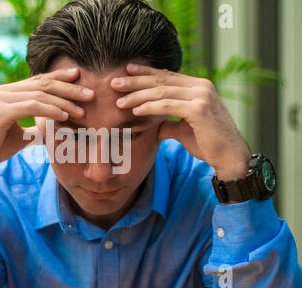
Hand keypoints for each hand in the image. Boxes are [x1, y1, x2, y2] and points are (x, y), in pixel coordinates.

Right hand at [0, 67, 93, 186]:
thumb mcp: (20, 136)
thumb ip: (34, 129)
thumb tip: (49, 131)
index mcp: (9, 93)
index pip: (39, 80)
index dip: (60, 77)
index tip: (80, 77)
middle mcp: (5, 92)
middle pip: (43, 83)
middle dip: (69, 87)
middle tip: (90, 92)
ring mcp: (2, 100)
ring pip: (40, 94)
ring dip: (64, 101)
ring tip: (82, 109)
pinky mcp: (1, 112)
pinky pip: (32, 106)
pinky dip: (50, 110)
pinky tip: (65, 115)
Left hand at [111, 63, 251, 181]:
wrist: (230, 158)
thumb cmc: (208, 144)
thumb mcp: (184, 129)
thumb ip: (169, 123)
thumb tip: (155, 127)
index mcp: (198, 87)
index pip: (167, 76)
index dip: (146, 72)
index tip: (127, 70)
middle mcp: (201, 86)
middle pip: (161, 81)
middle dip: (135, 81)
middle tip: (114, 82)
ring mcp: (201, 96)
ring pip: (161, 92)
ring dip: (137, 95)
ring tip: (119, 101)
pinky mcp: (199, 109)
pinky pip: (167, 106)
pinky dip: (149, 107)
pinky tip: (135, 110)